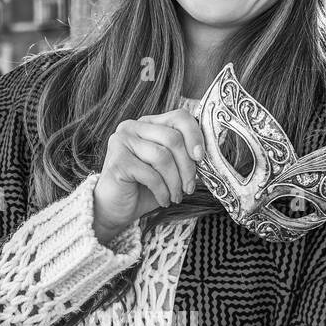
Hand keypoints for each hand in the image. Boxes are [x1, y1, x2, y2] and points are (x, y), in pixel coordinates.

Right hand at [94, 108, 205, 238]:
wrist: (114, 208)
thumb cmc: (143, 187)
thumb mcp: (169, 168)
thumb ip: (185, 155)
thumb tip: (210, 153)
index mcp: (147, 123)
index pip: (178, 116)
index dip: (195, 136)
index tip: (201, 158)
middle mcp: (131, 127)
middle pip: (173, 138)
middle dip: (187, 167)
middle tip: (189, 187)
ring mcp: (121, 142)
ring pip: (163, 157)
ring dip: (175, 182)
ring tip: (176, 196)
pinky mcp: (117, 161)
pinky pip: (151, 174)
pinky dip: (163, 191)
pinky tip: (164, 199)